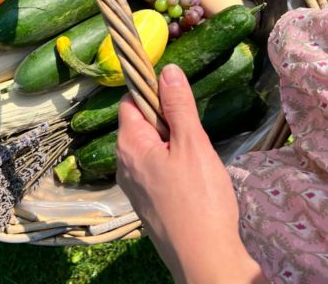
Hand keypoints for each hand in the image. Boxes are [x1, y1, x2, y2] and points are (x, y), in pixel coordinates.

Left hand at [116, 64, 267, 283]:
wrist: (204, 258)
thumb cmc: (200, 200)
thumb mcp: (192, 144)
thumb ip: (178, 106)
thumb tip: (166, 71)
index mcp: (128, 145)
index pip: (130, 102)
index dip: (152, 92)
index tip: (178, 96)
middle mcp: (123, 164)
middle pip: (141, 124)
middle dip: (167, 121)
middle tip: (194, 135)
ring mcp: (133, 185)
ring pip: (151, 148)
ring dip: (173, 145)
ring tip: (197, 160)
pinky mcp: (147, 202)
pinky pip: (156, 170)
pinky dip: (173, 166)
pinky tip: (194, 180)